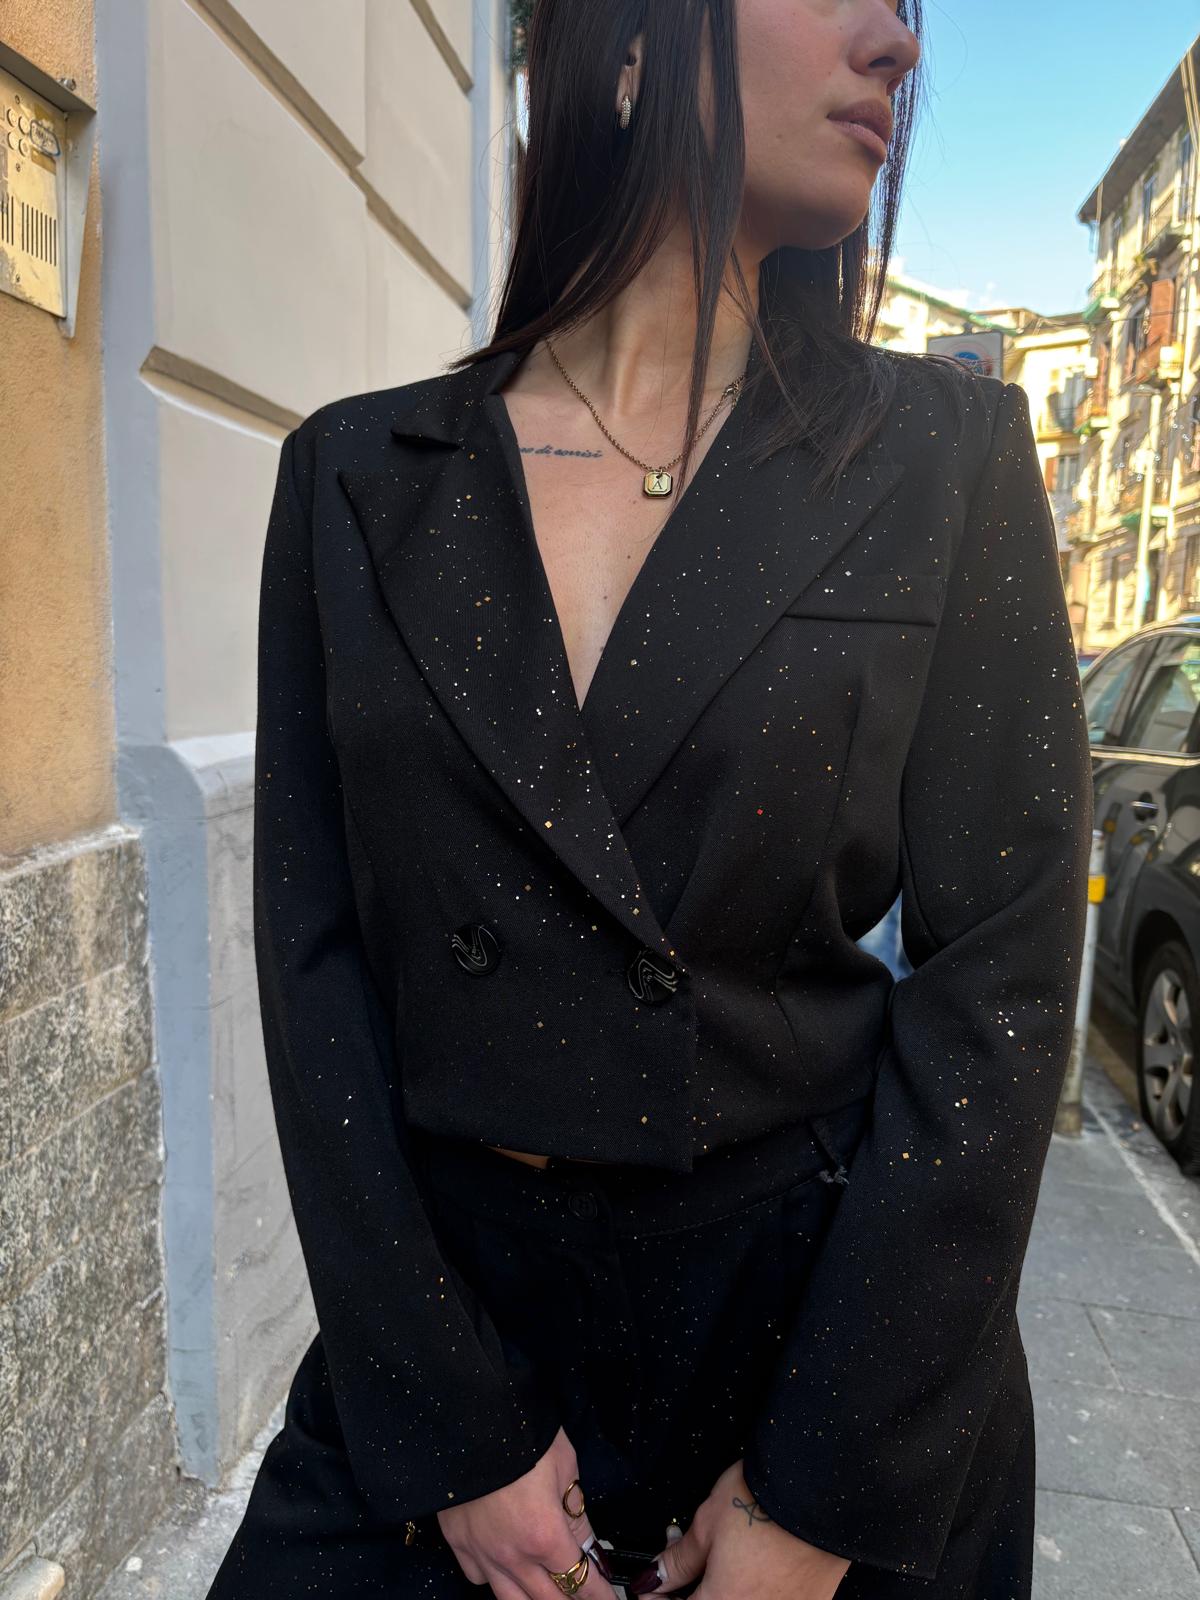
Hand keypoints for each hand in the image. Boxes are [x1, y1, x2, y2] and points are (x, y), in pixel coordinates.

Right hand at [436, 1426, 617, 1598]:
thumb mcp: (565, 1466)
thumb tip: (585, 1542)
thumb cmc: (523, 1430)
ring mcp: (481, 1552)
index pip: (580, 1581)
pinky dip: (495, 1579)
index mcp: (544, 1535)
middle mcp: (512, 1555)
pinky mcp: (457, 1541)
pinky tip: (505, 1568)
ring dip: (534, 1599)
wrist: (470, 1411)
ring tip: (549, 1594)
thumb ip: (575, 1512)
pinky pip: (478, 1577)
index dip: (599, 1595)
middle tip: (583, 1596)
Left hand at [629, 1460, 850, 1598]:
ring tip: (721, 1565)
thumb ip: (679, 1559)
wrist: (818, 1490)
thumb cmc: (762, 1501)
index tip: (652, 1587)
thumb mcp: (707, 1524)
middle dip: (691, 1594)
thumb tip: (657, 1575)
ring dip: (724, 1592)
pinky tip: (753, 1568)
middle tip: (682, 1575)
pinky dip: (757, 1590)